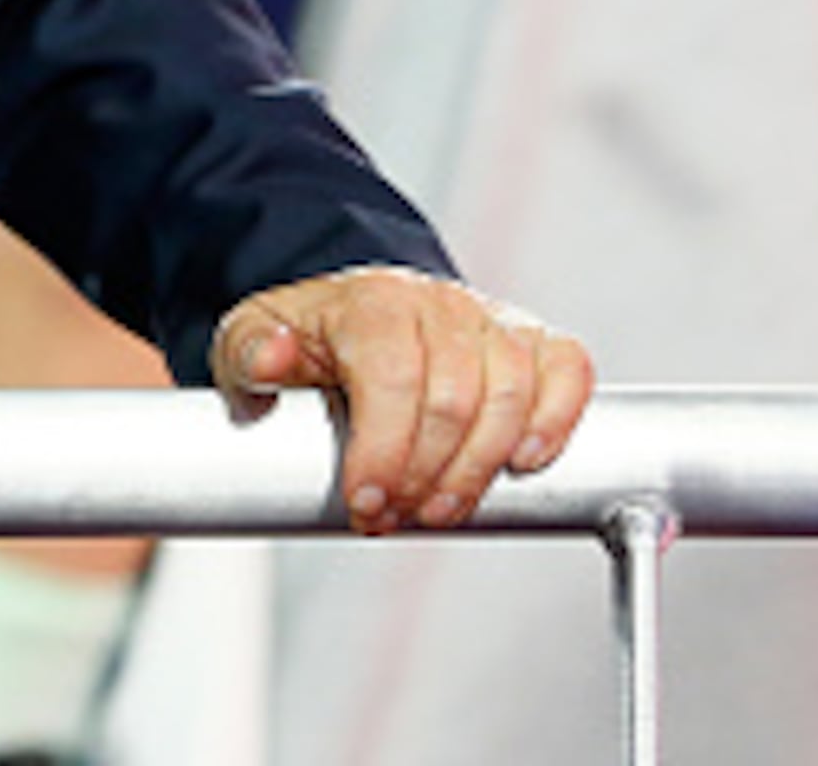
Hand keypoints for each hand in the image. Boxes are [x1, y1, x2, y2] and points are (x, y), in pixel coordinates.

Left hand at [212, 266, 592, 534]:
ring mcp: (489, 318)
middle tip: (396, 516)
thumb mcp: (254, 339)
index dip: (383, 452)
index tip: (366, 504)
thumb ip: (251, 351)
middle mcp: (438, 303)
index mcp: (370, 302)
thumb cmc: (310, 335)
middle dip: (426, 476)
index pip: (390, 378)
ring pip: (511, 394)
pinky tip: (526, 463)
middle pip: (453, 399)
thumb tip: (269, 359)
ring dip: (480, 468)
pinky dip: (557, 418)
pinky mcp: (531, 337)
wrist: (356, 311)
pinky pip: (566, 370)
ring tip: (441, 509)